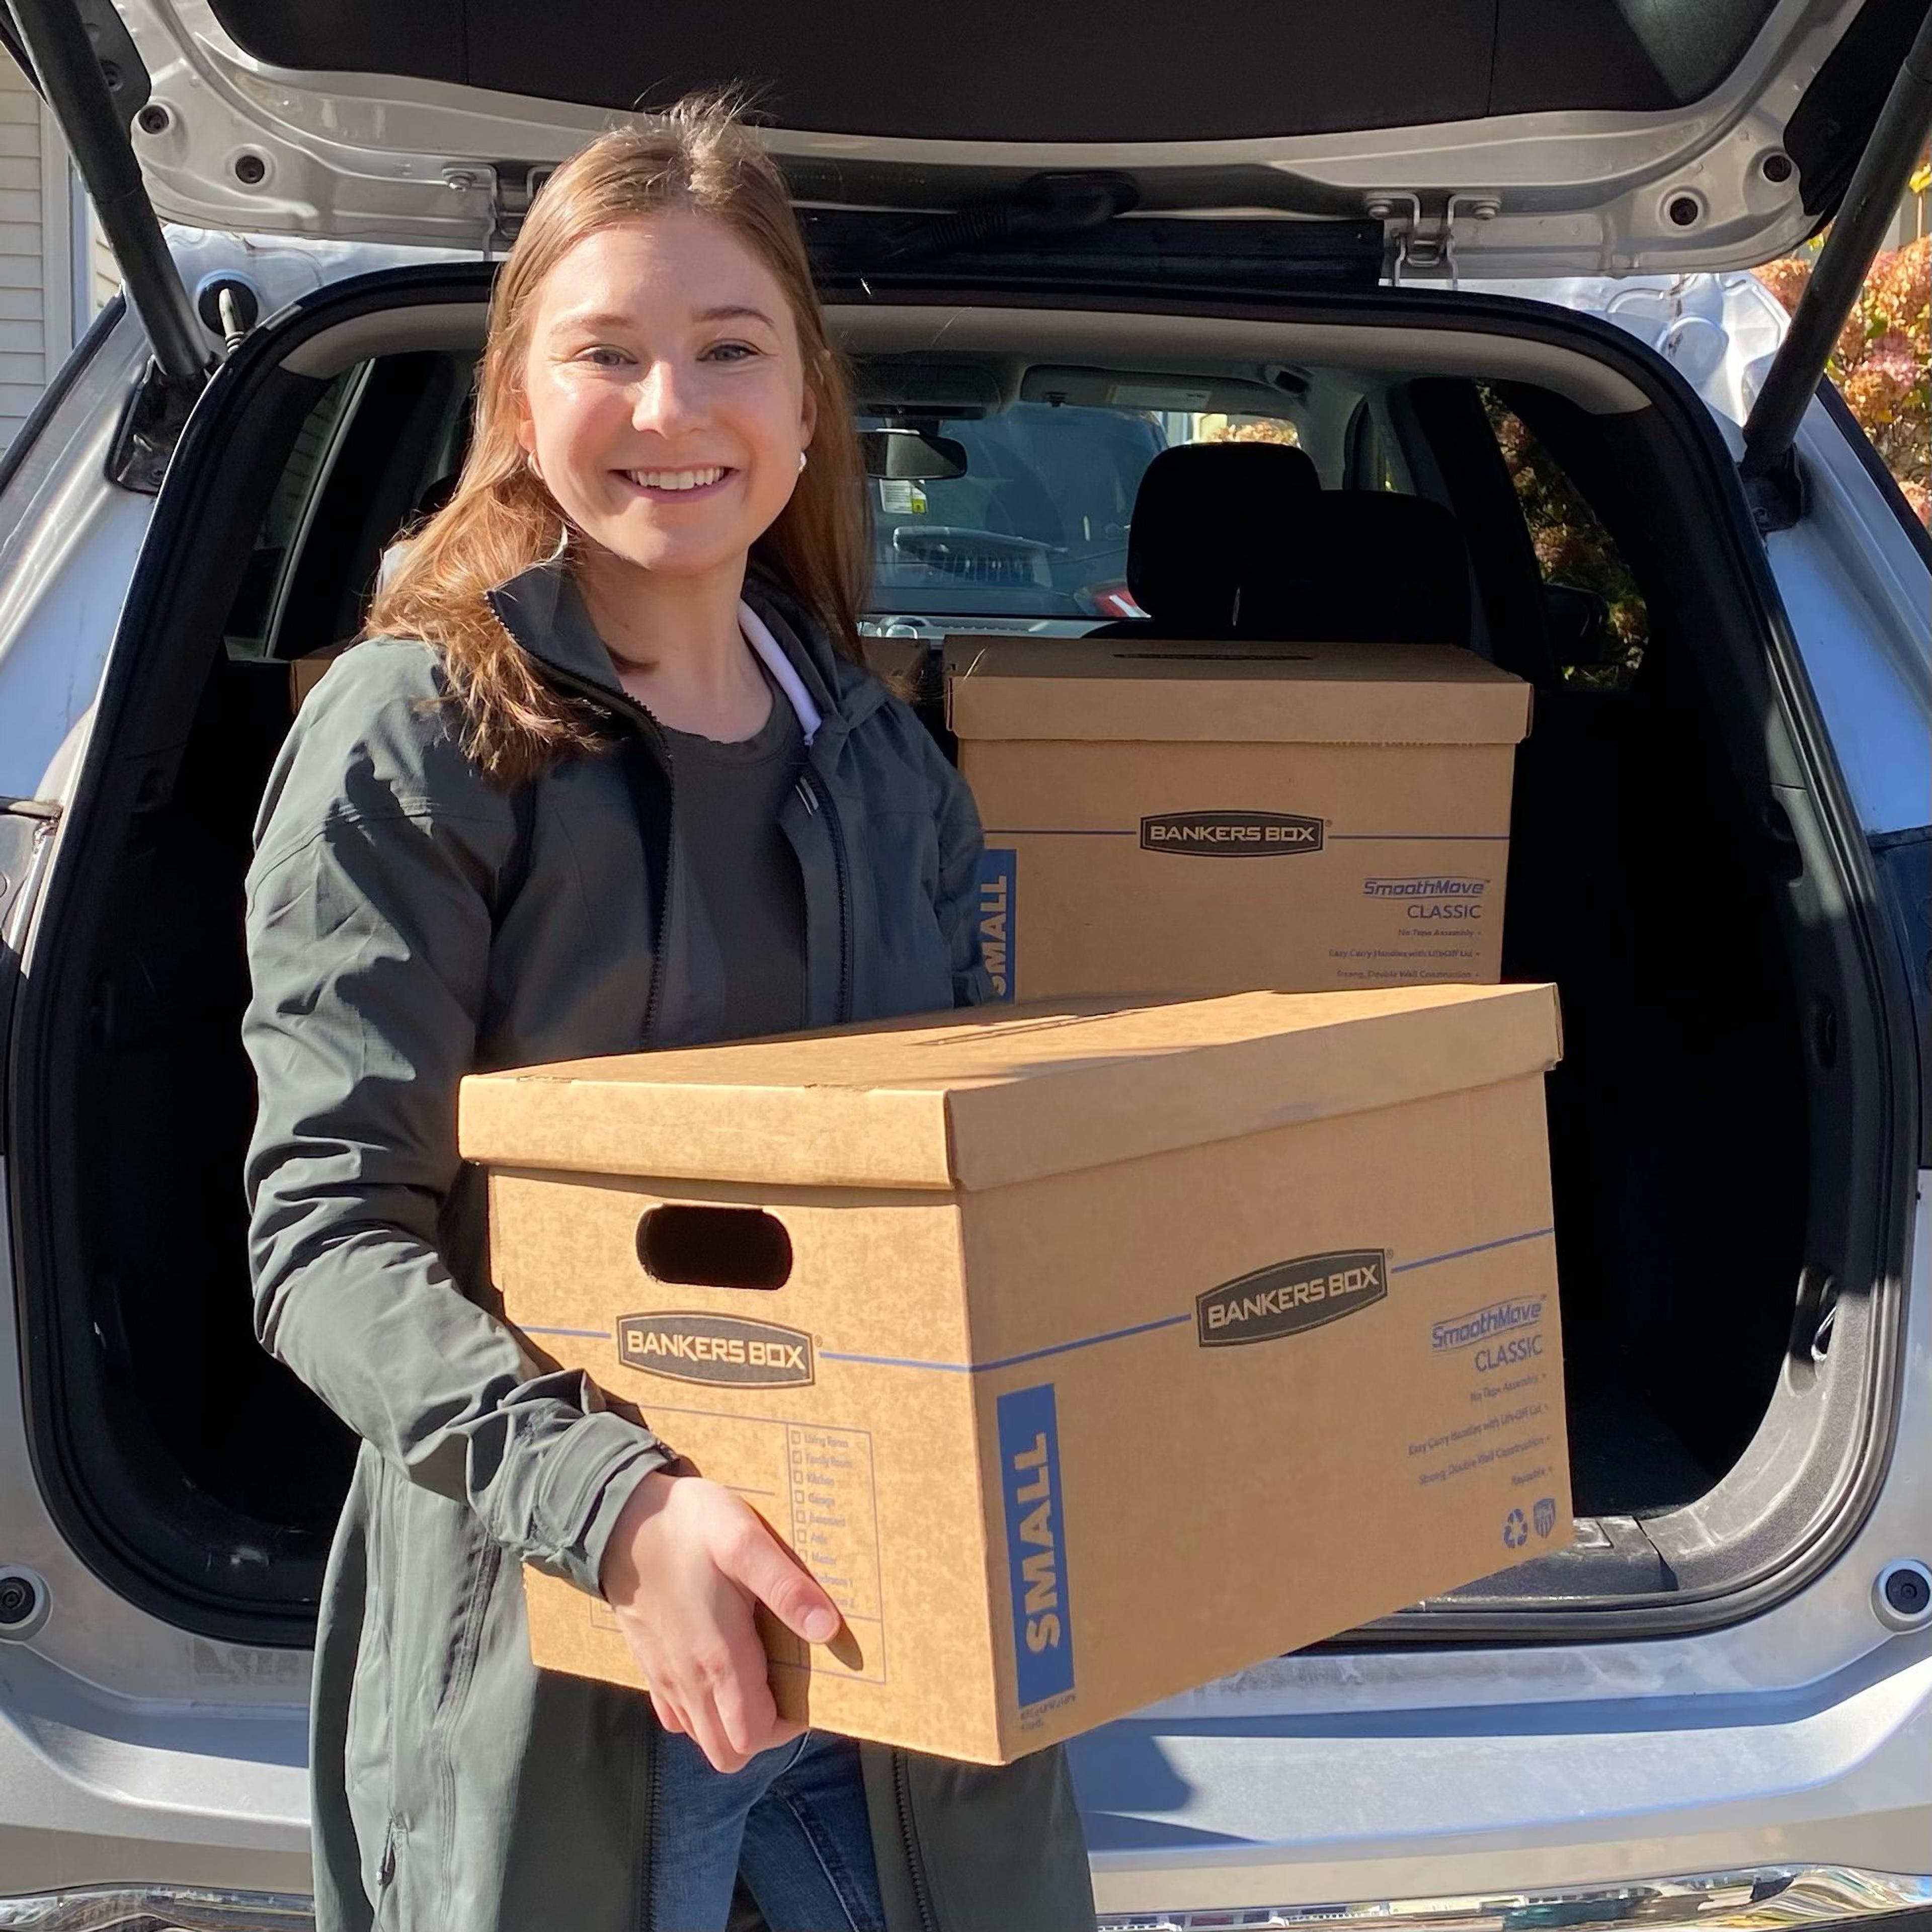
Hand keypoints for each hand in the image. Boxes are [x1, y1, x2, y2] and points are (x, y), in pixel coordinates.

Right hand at [598, 1470, 841, 1772]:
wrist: (620, 1518)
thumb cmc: (688, 1526)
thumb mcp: (745, 1540)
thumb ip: (785, 1588)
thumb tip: (828, 1629)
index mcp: (719, 1658)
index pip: (755, 1736)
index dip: (787, 1725)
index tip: (802, 1688)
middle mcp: (689, 1680)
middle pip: (728, 1751)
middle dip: (762, 1732)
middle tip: (781, 1684)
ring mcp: (664, 1676)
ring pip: (701, 1737)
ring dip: (732, 1723)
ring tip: (753, 1673)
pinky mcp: (649, 1665)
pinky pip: (676, 1714)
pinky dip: (700, 1710)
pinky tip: (716, 1668)